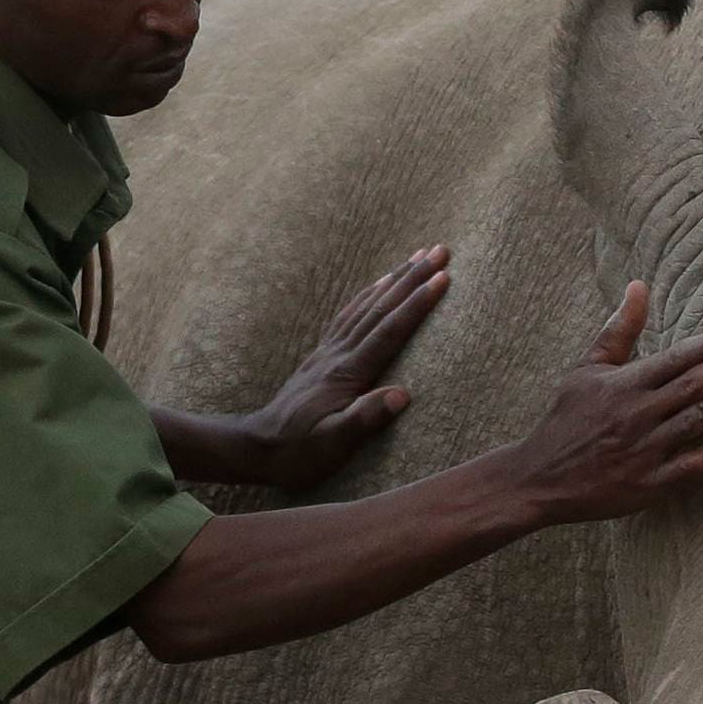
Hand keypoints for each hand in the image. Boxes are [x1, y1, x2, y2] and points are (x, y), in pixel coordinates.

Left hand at [241, 245, 452, 492]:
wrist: (259, 448)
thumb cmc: (299, 453)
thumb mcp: (333, 445)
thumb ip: (364, 419)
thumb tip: (402, 395)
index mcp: (347, 373)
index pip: (389, 331)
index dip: (417, 303)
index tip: (443, 278)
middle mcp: (338, 355)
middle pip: (381, 308)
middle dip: (412, 277)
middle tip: (440, 250)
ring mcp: (328, 353)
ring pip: (366, 306)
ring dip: (393, 280)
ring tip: (416, 257)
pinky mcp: (322, 358)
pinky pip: (349, 316)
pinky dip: (367, 296)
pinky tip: (376, 287)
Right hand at [502, 285, 702, 525]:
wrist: (540, 478)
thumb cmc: (567, 418)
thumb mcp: (587, 369)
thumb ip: (619, 329)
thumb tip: (639, 284)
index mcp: (624, 384)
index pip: (674, 358)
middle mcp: (636, 415)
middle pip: (690, 387)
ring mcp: (643, 451)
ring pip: (692, 423)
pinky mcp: (647, 485)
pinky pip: (685, 470)